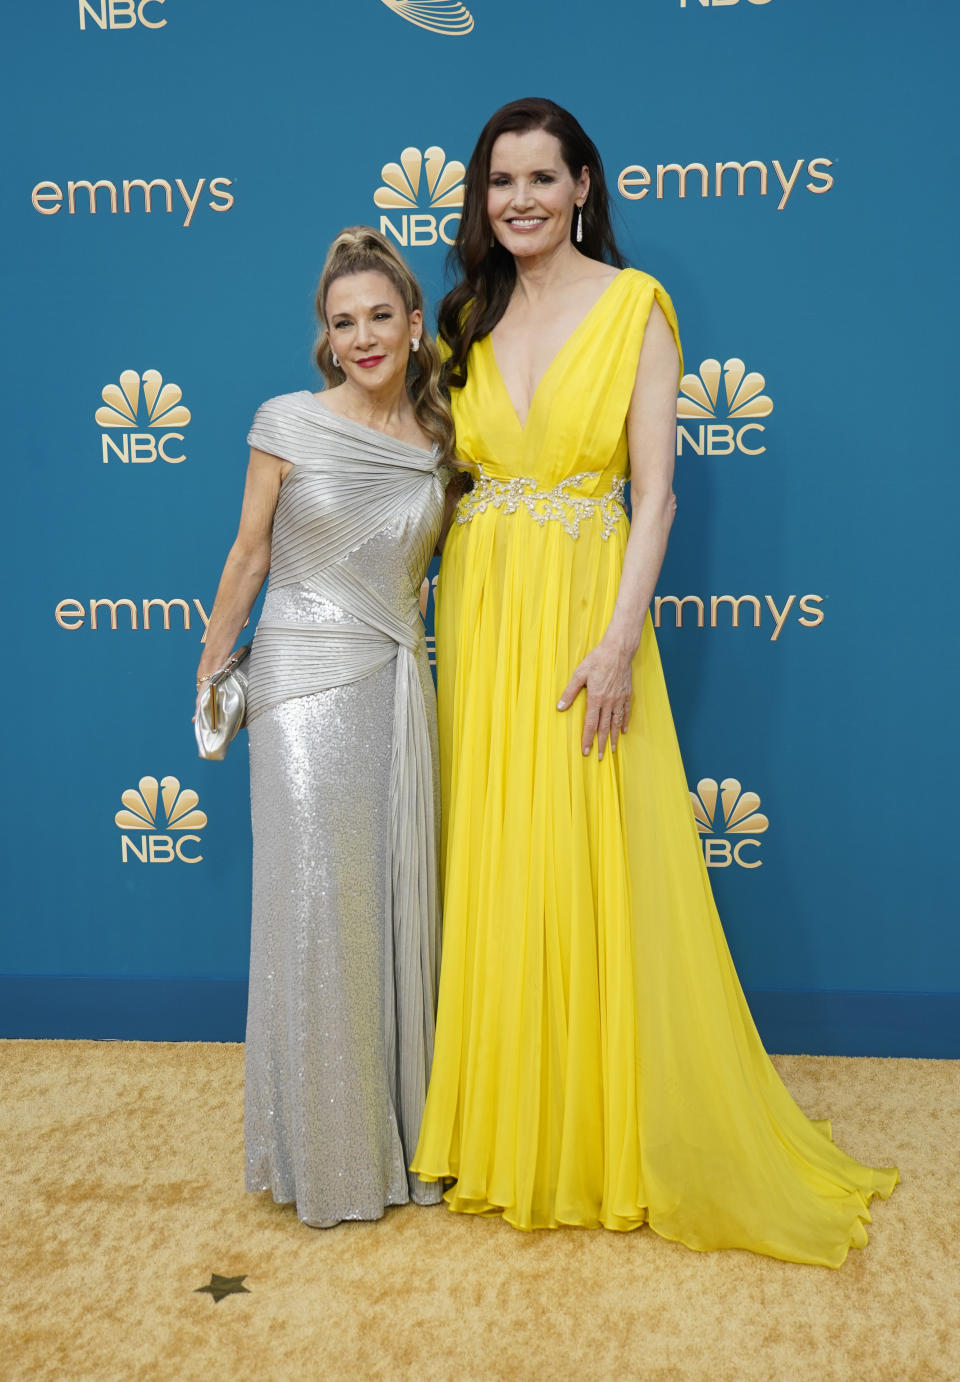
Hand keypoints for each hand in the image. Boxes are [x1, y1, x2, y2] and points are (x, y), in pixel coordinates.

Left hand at [557, 637, 634, 759]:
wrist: (618, 650)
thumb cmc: (597, 660)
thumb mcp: (579, 674)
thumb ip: (570, 692)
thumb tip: (559, 706)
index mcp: (596, 698)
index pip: (590, 724)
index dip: (587, 739)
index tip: (585, 751)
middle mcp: (609, 702)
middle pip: (604, 727)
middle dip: (601, 744)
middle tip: (599, 757)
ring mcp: (619, 699)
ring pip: (616, 723)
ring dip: (613, 738)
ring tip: (612, 750)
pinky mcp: (627, 694)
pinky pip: (626, 712)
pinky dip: (624, 723)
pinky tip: (623, 731)